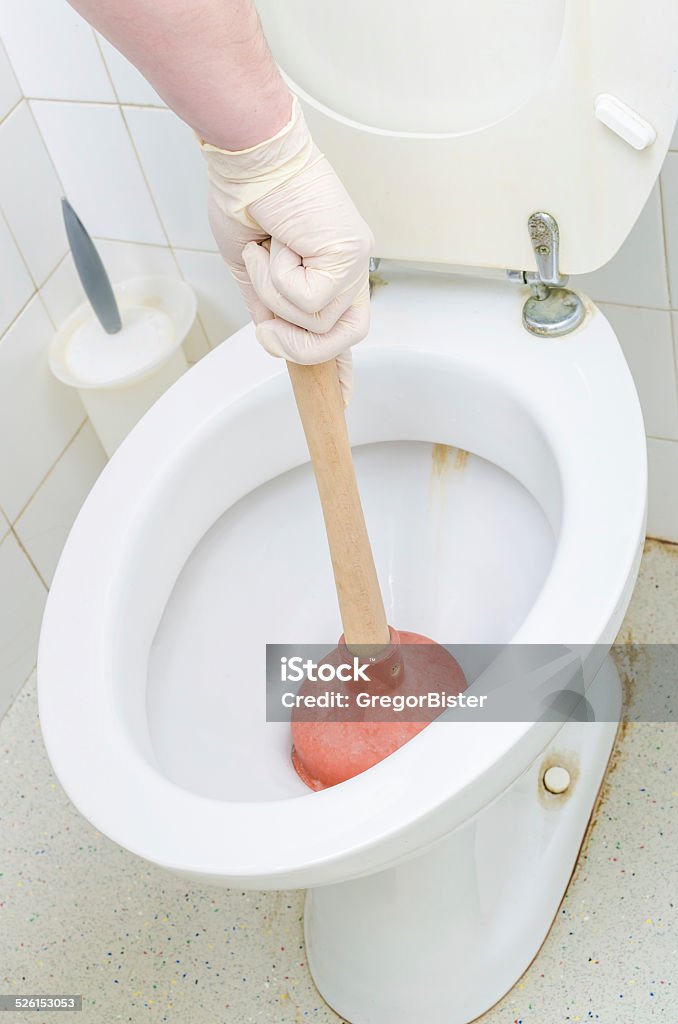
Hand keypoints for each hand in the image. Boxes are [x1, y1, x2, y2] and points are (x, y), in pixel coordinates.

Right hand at [199, 96, 373, 401]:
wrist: (245, 158)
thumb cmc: (246, 201)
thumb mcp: (251, 272)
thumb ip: (267, 309)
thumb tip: (272, 341)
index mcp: (330, 275)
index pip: (342, 331)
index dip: (340, 368)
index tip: (342, 400)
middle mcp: (351, 270)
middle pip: (342, 340)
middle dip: (297, 345)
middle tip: (265, 326)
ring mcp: (354, 262)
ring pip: (317, 323)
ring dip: (274, 296)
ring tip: (264, 253)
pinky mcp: (349, 254)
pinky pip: (310, 301)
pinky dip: (278, 278)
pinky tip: (275, 243)